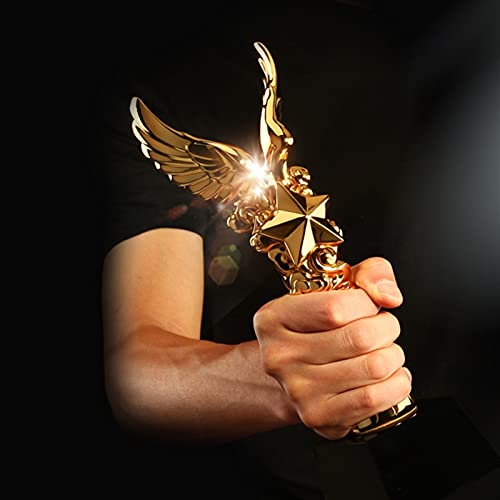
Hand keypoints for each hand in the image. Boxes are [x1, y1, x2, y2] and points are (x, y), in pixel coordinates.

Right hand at [253, 257, 411, 439]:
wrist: (296, 374)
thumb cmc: (317, 328)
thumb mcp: (333, 288)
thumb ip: (368, 273)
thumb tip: (387, 294)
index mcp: (273, 318)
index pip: (335, 308)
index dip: (367, 304)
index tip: (370, 304)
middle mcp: (279, 356)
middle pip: (359, 339)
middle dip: (387, 328)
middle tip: (384, 327)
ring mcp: (298, 390)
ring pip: (373, 367)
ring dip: (394, 356)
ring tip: (385, 351)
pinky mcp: (320, 416)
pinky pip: (374, 399)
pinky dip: (396, 384)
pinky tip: (388, 376)